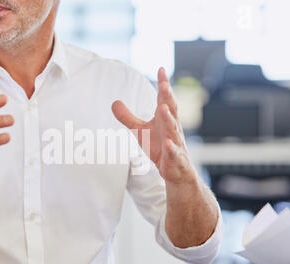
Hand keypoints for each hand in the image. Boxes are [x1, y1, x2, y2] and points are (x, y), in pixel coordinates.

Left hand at [112, 68, 196, 183]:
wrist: (175, 170)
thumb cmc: (160, 147)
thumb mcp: (140, 130)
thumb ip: (128, 117)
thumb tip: (114, 103)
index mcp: (165, 118)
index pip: (164, 98)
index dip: (163, 84)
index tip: (161, 69)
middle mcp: (172, 127)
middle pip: (171, 109)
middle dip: (168, 97)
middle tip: (164, 85)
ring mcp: (175, 142)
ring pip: (173, 129)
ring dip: (169, 119)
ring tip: (162, 109)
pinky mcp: (175, 158)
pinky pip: (173, 152)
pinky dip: (171, 148)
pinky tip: (168, 144)